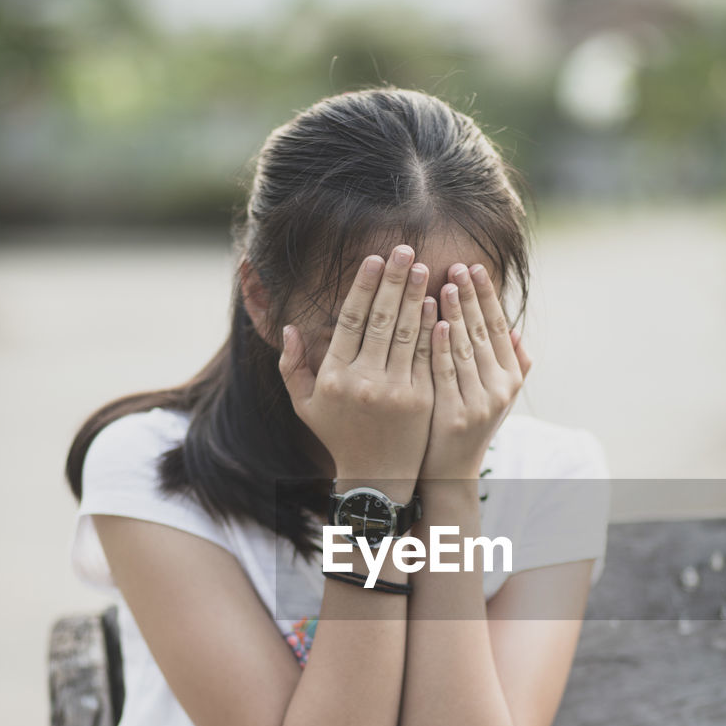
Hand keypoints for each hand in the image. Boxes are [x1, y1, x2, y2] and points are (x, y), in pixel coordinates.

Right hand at [278, 246, 434, 491]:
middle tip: (403, 250)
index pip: (350, 321)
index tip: (372, 259)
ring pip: (405, 333)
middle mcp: (363, 381)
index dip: (362, 287)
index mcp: (334, 377)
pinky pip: (426, 355)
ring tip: (422, 267)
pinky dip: (431, 327)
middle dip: (392, 281)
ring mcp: (395, 391)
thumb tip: (289, 327)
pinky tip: (436, 304)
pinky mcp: (421, 400)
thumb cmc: (339, 435)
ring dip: (415, 296)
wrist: (377, 476)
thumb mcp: (305, 405)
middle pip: (379, 320)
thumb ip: (292, 367)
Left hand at [418, 263, 531, 480]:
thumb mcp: (497, 399)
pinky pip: (445, 373)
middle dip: (470, 297)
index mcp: (511, 380)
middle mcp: (500, 391)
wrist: (449, 474)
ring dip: (455, 313)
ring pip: (466, 349)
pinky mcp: (452, 415)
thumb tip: (518, 331)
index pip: (500, 328)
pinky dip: (440, 345)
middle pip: (484, 333)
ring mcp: (477, 404)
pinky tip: (433, 322)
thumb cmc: (467, 428)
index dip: (487, 296)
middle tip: (457, 264)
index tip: (474, 267)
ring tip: (443, 283)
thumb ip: (511, 366)